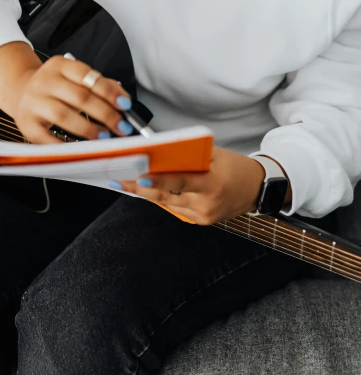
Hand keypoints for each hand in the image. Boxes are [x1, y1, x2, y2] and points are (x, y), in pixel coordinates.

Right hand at [8, 54, 134, 143]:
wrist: (21, 91)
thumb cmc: (55, 87)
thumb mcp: (74, 77)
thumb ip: (99, 85)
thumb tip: (123, 99)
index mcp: (59, 65)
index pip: (87, 76)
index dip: (108, 91)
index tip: (125, 105)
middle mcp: (44, 81)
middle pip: (79, 97)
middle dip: (105, 114)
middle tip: (121, 126)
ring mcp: (33, 102)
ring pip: (63, 116)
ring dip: (88, 129)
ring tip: (105, 136)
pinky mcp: (26, 124)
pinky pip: (47, 137)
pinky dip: (65, 144)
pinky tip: (81, 148)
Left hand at [116, 146, 291, 224]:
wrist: (257, 189)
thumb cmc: (234, 166)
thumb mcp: (214, 155)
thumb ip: (188, 156)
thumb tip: (158, 152)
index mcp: (212, 183)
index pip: (180, 181)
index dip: (158, 179)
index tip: (139, 175)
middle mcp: (206, 204)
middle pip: (166, 195)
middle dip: (139, 187)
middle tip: (117, 179)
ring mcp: (203, 216)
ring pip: (166, 203)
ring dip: (145, 192)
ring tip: (122, 182)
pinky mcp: (201, 221)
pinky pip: (174, 208)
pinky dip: (159, 198)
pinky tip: (144, 190)